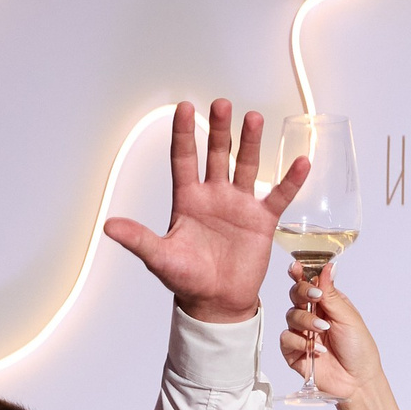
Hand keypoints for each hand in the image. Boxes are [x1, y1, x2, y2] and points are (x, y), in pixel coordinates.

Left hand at [103, 100, 305, 324]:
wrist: (216, 304)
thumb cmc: (187, 281)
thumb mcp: (160, 258)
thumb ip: (138, 239)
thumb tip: (109, 226)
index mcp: (188, 200)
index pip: (184, 158)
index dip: (184, 134)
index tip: (184, 108)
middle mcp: (214, 195)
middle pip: (217, 154)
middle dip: (220, 130)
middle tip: (222, 104)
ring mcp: (239, 205)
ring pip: (246, 166)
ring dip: (251, 143)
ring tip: (253, 119)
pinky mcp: (262, 220)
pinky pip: (279, 196)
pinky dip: (291, 180)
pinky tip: (301, 161)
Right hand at [281, 266, 382, 404]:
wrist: (357, 380)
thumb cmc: (359, 348)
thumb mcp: (347, 316)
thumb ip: (331, 293)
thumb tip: (328, 266)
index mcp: (326, 303)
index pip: (308, 283)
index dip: (300, 274)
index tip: (296, 267)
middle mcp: (312, 316)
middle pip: (295, 295)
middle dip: (302, 293)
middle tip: (314, 297)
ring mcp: (302, 333)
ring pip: (290, 316)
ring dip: (306, 321)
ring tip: (322, 331)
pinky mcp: (294, 352)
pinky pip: (286, 339)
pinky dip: (299, 342)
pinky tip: (316, 349)